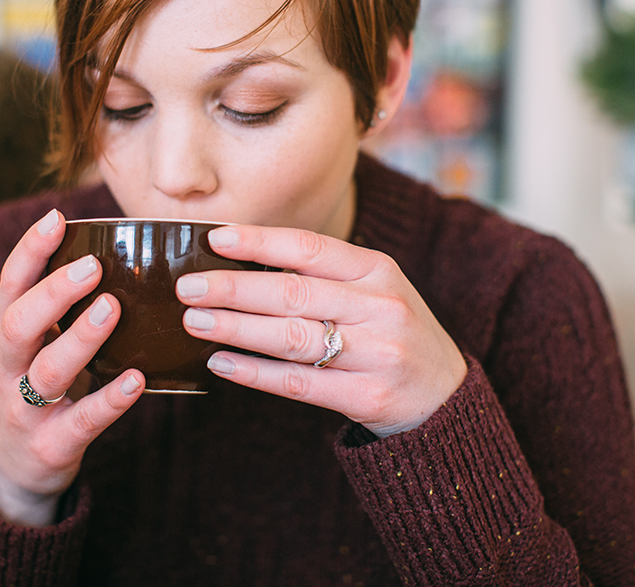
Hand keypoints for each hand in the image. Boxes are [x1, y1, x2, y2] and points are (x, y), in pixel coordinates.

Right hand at [0, 210, 144, 525]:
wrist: (9, 470)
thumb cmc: (31, 389)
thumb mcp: (30, 346)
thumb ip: (56, 307)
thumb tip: (114, 249)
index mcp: (5, 334)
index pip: (10, 285)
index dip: (30, 251)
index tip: (57, 218)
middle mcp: (7, 367)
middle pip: (18, 324)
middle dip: (54, 293)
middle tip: (93, 265)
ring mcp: (25, 409)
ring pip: (47, 371)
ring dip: (80, 337)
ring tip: (113, 308)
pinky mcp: (51, 446)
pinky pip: (81, 421)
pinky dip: (109, 400)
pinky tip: (136, 380)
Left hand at [177, 225, 465, 437]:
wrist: (446, 396)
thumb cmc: (393, 332)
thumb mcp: (374, 290)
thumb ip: (323, 275)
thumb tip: (241, 263)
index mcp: (378, 270)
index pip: (310, 248)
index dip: (260, 242)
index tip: (215, 238)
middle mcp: (380, 307)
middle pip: (294, 293)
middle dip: (233, 288)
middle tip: (188, 287)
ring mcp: (377, 353)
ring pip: (292, 337)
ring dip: (237, 328)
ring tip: (195, 322)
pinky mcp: (367, 396)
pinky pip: (300, 383)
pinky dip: (256, 373)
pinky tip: (222, 364)